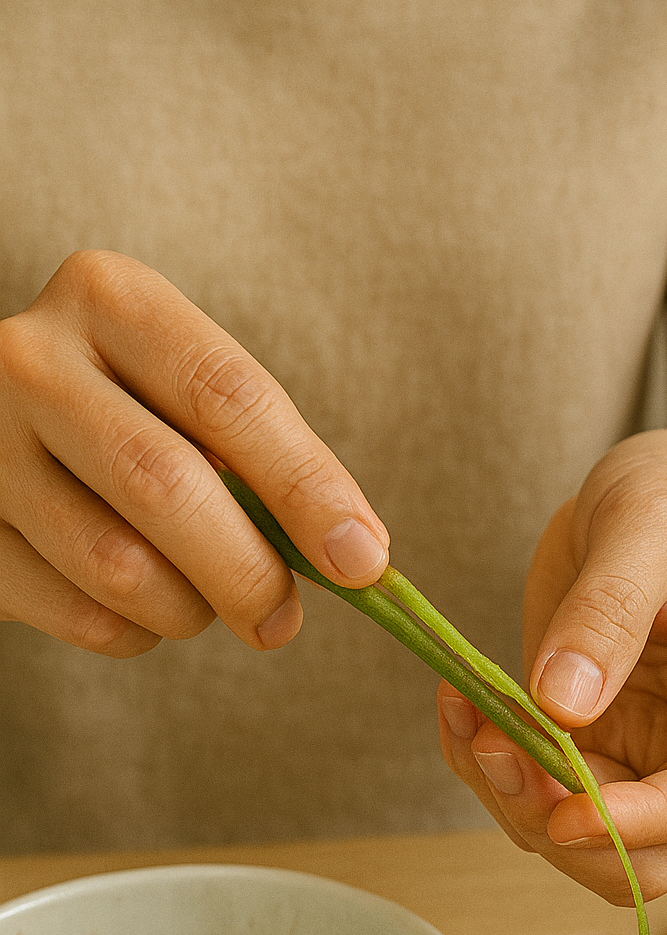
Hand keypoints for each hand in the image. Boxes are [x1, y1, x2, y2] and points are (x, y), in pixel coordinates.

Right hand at [0, 251, 388, 655]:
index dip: (305, 487)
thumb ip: (263, 460)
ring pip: (118, 567)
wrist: (1, 434)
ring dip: (188, 610)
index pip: (227, 396)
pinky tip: (139, 606)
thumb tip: (355, 557)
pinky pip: (80, 616)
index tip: (362, 560)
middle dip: (248, 572)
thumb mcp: (189, 400)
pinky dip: (134, 634)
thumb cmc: (129, 416)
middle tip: (282, 620)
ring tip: (202, 602)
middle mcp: (30, 360)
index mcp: (110, 300)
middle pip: (166, 483)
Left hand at [437, 429, 666, 903]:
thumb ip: (611, 607)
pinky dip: (486, 766)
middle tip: (494, 750)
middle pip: (650, 853)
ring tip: (466, 715)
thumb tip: (562, 705)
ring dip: (512, 799)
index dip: (642, 822)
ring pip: (582, 840)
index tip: (565, 812)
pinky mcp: (590, 743)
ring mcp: (647, 754)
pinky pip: (534, 792)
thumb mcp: (654, 520)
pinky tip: (459, 706)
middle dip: (564, 825)